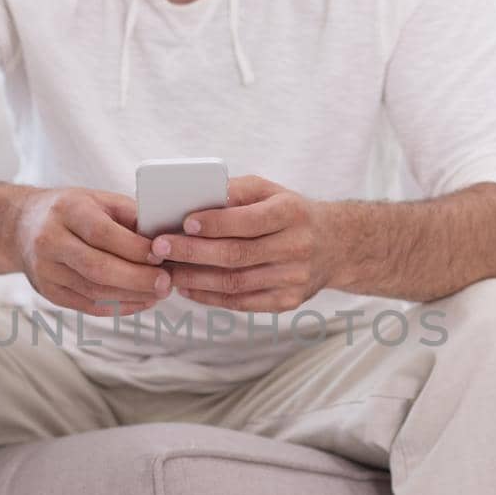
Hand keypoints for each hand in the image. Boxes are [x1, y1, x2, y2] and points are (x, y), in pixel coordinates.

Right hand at [16, 187, 170, 315]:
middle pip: (97, 267)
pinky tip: (141, 301)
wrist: (22, 226)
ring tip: (159, 293)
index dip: (134, 248)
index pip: (102, 233)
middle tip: (166, 283)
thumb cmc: (72, 210)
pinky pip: (87, 305)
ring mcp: (46, 270)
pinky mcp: (48, 292)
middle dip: (137, 278)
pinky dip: (118, 307)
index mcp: (66, 210)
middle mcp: (50, 240)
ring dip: (132, 296)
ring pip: (94, 291)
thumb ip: (131, 216)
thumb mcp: (98, 199)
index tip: (163, 255)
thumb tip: (166, 239)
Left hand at [152, 175, 338, 311]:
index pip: (249, 221)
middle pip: (236, 255)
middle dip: (192, 252)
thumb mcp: (271, 191)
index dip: (215, 223)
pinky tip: (188, 287)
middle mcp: (296, 247)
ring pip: (235, 283)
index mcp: (292, 213)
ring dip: (195, 278)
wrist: (335, 245)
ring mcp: (294, 278)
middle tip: (159, 248)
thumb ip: (236, 191)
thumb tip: (196, 197)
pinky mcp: (288, 301)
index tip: (184, 222)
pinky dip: (210, 297)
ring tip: (167, 270)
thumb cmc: (289, 213)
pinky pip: (242, 303)